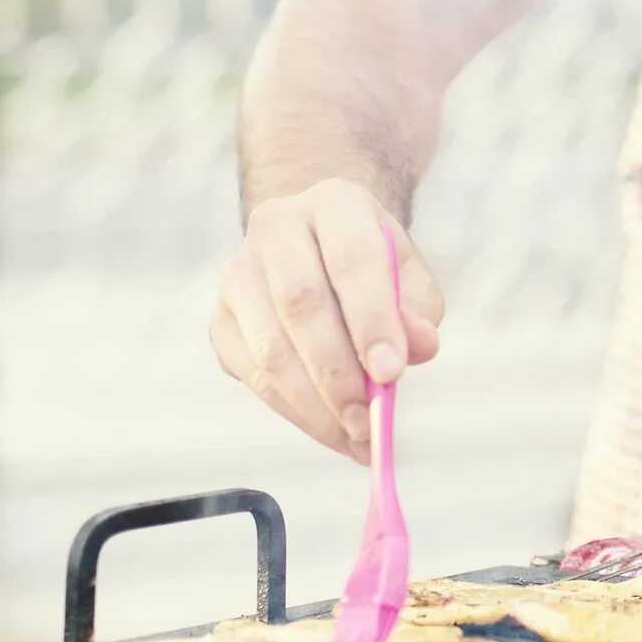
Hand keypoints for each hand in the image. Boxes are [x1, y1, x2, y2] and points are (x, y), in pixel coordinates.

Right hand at [209, 178, 443, 460]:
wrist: (319, 245)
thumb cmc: (372, 266)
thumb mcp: (409, 275)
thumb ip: (418, 309)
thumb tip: (418, 347)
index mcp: (333, 203)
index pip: (351, 260)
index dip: (371, 319)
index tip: (392, 373)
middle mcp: (275, 228)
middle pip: (300, 303)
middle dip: (338, 371)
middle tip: (370, 421)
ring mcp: (238, 274)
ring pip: (270, 347)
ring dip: (315, 404)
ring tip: (356, 438)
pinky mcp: (222, 321)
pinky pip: (254, 376)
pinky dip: (295, 412)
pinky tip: (332, 432)